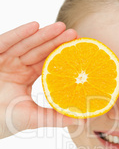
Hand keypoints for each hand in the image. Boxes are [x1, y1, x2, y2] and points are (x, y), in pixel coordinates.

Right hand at [0, 21, 77, 138]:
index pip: (46, 62)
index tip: (77, 48)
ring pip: (25, 43)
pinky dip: (18, 34)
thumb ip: (55, 117)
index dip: (61, 54)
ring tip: (61, 27)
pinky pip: (5, 42)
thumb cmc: (4, 121)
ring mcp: (3, 60)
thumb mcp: (33, 118)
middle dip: (55, 40)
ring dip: (42, 34)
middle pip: (38, 50)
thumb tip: (81, 120)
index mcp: (25, 77)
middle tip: (74, 33)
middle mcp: (15, 66)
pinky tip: (34, 26)